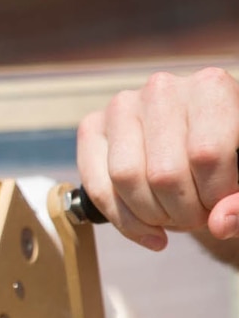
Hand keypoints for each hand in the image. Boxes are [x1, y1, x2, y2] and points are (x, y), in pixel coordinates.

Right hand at [77, 67, 238, 250]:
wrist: (203, 144)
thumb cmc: (231, 160)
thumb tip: (219, 223)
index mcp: (211, 87)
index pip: (206, 155)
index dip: (216, 195)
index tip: (222, 203)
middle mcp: (161, 89)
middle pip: (164, 173)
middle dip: (184, 212)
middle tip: (198, 216)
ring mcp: (121, 107)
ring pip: (125, 179)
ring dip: (152, 216)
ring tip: (174, 216)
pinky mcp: (92, 127)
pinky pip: (97, 186)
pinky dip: (124, 220)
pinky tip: (148, 230)